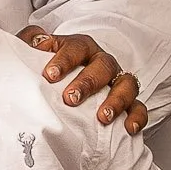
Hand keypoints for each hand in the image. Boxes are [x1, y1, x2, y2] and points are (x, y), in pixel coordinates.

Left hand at [20, 28, 145, 132]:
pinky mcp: (128, 100)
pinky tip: (129, 128)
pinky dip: (136, 116)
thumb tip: (38, 41)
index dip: (64, 59)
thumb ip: (31, 41)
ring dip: (116, 100)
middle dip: (87, 82)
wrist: (63, 79)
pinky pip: (138, 106)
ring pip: (126, 84)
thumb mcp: (36, 51)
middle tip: (70, 99)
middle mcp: (102, 61)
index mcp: (81, 47)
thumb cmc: (50, 66)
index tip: (50, 75)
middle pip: (103, 65)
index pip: (76, 47)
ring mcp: (117, 80)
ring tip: (102, 117)